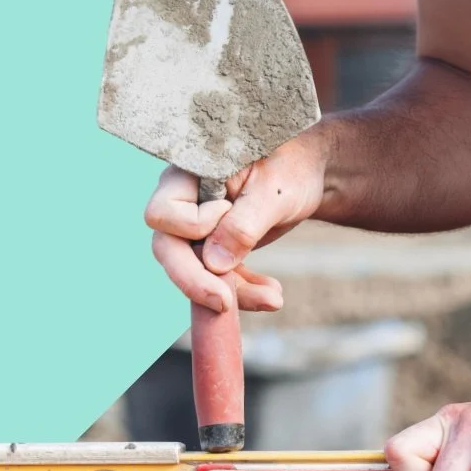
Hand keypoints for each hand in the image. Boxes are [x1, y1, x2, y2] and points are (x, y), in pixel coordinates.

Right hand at [144, 129, 327, 312]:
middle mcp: (184, 201)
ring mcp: (197, 226)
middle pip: (168, 248)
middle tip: (224, 304)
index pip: (163, 213)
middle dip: (197, 280)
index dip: (193, 225)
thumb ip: (242, 226)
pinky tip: (272, 295)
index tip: (227, 212)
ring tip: (273, 299)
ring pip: (195, 270)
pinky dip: (243, 290)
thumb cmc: (290, 167)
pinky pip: (218, 276)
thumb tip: (213, 265)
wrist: (308, 172)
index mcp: (188, 175)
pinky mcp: (215, 246)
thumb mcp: (272, 193)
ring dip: (231, 291)